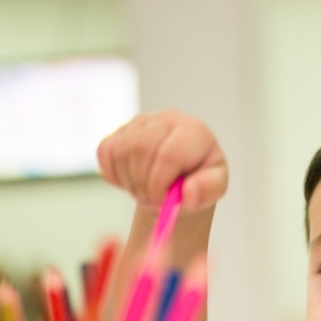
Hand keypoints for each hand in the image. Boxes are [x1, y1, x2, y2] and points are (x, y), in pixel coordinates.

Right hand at [97, 110, 228, 212]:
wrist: (181, 177)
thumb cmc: (200, 180)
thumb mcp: (215, 188)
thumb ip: (208, 190)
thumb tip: (188, 194)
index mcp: (195, 131)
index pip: (168, 155)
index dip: (159, 184)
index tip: (162, 202)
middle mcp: (168, 119)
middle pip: (140, 149)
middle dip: (142, 184)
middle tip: (151, 201)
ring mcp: (141, 122)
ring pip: (121, 150)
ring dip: (129, 180)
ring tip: (145, 192)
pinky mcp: (121, 130)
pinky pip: (105, 151)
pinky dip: (113, 173)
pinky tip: (131, 181)